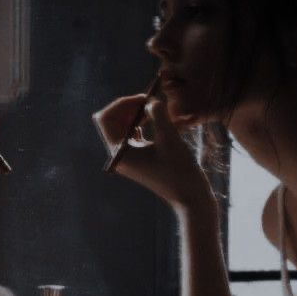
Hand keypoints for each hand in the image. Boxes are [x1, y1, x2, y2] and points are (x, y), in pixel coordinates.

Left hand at [93, 95, 213, 209]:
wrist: (190, 196)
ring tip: (156, 107)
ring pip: (122, 125)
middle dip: (129, 106)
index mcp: (119, 153)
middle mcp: (120, 155)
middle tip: (151, 100)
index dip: (122, 103)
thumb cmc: (180, 170)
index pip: (106, 119)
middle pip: (112, 121)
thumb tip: (151, 99)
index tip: (144, 98)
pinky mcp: (140, 157)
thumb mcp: (170, 138)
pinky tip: (157, 118)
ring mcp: (129, 157)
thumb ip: (158, 114)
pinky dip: (142, 122)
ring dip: (136, 113)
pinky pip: (133, 133)